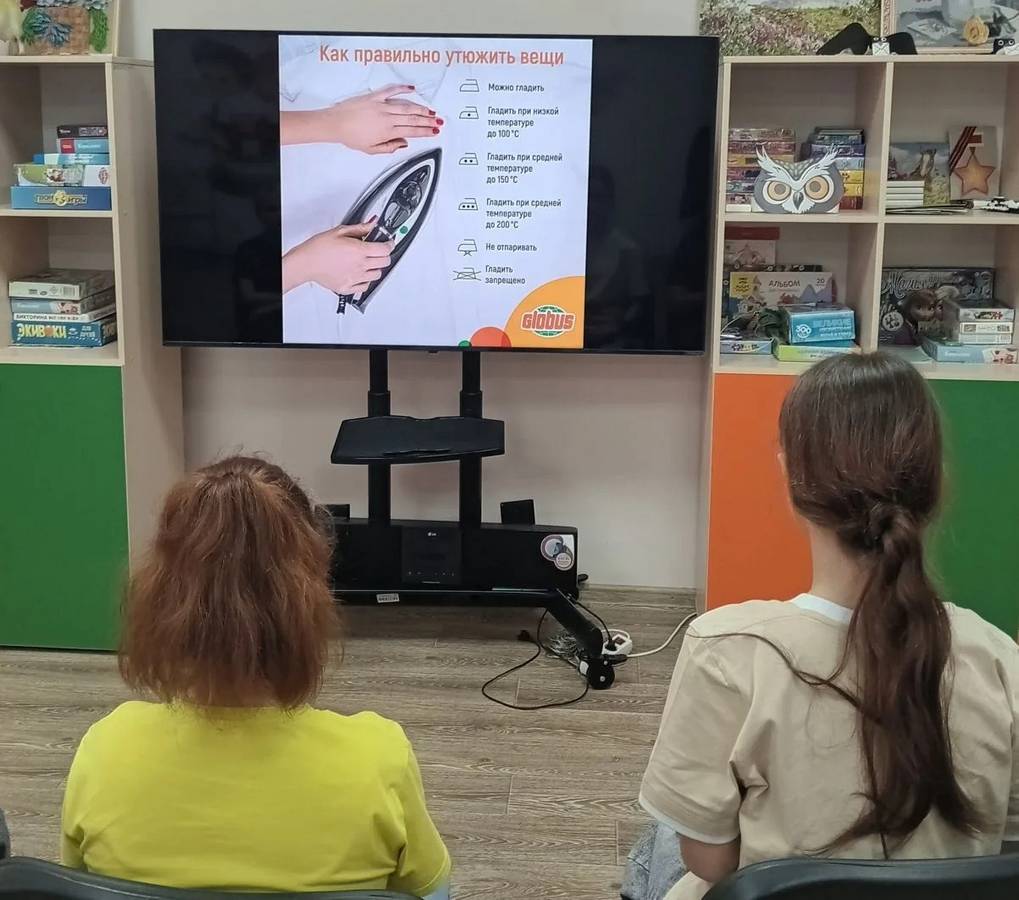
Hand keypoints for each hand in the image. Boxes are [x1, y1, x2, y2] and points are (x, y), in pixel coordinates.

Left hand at [281, 85, 441, 153]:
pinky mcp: (374, 97)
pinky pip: (391, 90)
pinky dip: (402, 88)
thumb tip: (403, 143)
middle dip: (428, 120)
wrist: (335, 123)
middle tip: (438, 122)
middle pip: (412, 119)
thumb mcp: (371, 149)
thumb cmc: (350, 136)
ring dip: (420, 109)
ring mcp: (381, 106)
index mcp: (387, 132)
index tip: (434, 132)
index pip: (412, 131)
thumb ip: (390, 147)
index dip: (425, 132)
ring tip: (431, 111)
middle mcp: (386, 118)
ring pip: (406, 106)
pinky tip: (411, 88)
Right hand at [283, 222, 393, 294]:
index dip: (389, 244)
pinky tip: (361, 274)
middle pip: (385, 262)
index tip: (388, 242)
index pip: (385, 249)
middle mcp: (360, 266)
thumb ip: (360, 228)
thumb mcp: (340, 231)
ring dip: (376, 267)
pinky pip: (365, 286)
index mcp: (359, 251)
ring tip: (368, 262)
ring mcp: (355, 278)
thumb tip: (373, 223)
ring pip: (377, 275)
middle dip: (384, 255)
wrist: (306, 263)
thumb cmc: (319, 247)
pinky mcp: (348, 287)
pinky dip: (366, 280)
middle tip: (378, 251)